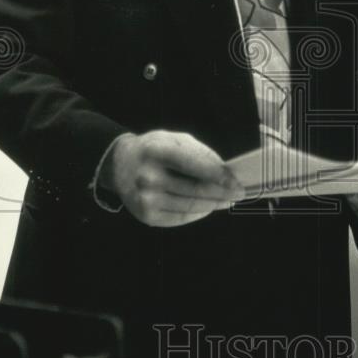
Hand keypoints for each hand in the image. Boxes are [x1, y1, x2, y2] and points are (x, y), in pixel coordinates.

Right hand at [102, 130, 244, 226]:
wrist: (119, 164)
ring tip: (227, 200)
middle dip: (222, 193)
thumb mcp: (173, 139)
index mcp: (156, 152)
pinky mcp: (146, 216)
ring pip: (190, 206)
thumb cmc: (153, 149)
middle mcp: (149, 177)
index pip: (193, 165)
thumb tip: (225, 171)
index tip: (237, 182)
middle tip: (239, 193)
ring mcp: (146, 199)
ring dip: (213, 204)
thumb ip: (199, 152)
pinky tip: (208, 207)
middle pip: (195, 189)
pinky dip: (198, 213)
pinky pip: (180, 218)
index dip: (218, 175)